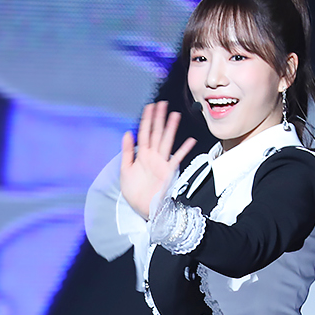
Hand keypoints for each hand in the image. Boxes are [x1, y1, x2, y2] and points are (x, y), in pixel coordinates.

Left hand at [120, 101, 197, 219]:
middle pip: (156, 133)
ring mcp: (161, 163)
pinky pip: (177, 158)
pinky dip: (183, 150)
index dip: (146, 119)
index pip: (144, 133)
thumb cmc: (134, 192)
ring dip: (170, 128)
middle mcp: (152, 156)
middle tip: (162, 104)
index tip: (149, 107)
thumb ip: (127, 152)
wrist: (143, 209)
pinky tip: (190, 141)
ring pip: (166, 141)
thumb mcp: (125, 170)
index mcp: (141, 155)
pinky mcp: (168, 172)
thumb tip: (127, 134)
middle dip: (159, 119)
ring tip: (174, 115)